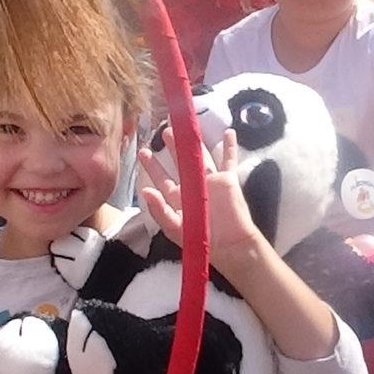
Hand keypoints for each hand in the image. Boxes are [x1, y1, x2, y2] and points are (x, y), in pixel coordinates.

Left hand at [138, 130, 269, 276]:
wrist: (230, 244)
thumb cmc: (202, 239)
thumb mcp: (175, 229)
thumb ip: (159, 211)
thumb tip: (146, 191)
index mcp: (178, 199)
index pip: (163, 179)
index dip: (153, 167)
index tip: (144, 152)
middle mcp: (193, 187)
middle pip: (180, 163)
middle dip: (172, 148)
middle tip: (165, 131)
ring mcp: (211, 182)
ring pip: (201, 157)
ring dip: (195, 143)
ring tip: (188, 129)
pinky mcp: (227, 180)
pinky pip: (229, 160)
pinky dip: (230, 147)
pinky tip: (230, 132)